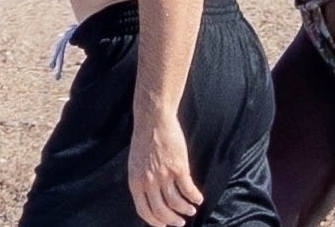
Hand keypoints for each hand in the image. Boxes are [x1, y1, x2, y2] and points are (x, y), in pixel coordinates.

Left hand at [128, 111, 202, 226]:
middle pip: (162, 211)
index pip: (145, 212)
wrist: (153, 119)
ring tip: (191, 210)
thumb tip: (149, 196)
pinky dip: (194, 197)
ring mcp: (164, 176)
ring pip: (176, 203)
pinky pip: (188, 189)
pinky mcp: (179, 167)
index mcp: (136, 182)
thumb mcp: (135, 163)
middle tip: (180, 222)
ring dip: (185, 210)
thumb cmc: (144, 138)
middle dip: (172, 220)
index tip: (163, 226)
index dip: (155, 222)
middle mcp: (149, 183)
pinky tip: (198, 198)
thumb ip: (141, 180)